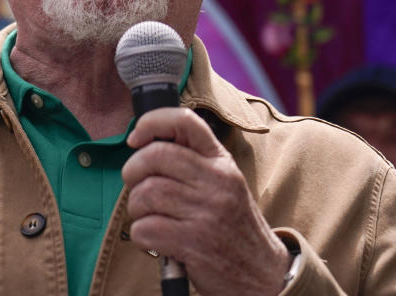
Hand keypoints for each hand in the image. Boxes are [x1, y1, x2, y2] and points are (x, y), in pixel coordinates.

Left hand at [122, 108, 290, 295]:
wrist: (263, 274)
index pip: (185, 121)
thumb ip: (192, 162)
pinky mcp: (195, 243)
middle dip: (133, 171)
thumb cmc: (231, 226)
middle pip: (154, 156)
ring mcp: (207, 213)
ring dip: (137, 208)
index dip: (152, 122)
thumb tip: (143, 143)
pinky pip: (145, 228)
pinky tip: (155, 241)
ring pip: (145, 193)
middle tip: (136, 186)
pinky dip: (141, 236)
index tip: (135, 138)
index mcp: (222, 162)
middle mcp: (217, 182)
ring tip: (149, 217)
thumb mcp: (223, 184)